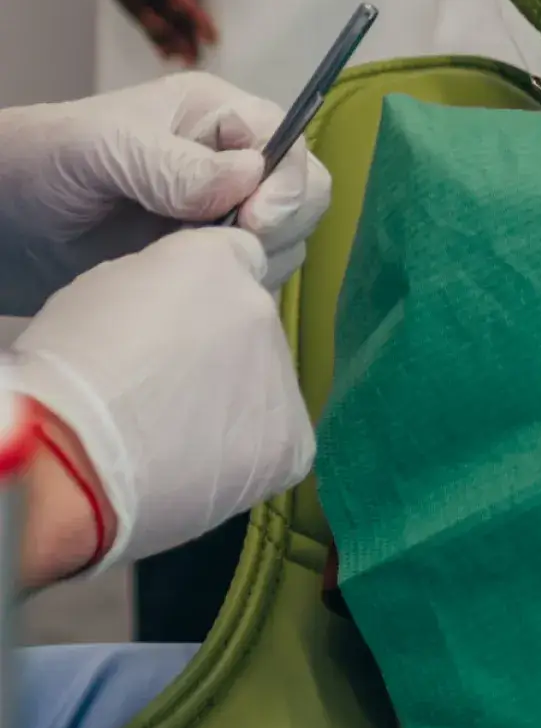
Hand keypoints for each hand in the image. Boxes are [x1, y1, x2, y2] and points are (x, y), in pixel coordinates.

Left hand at [0, 71, 332, 309]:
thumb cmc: (38, 162)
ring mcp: (221, 215)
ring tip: (195, 267)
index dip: (285, 179)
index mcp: (217, 117)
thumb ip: (173, 163)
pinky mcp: (205, 260)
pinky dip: (236, 288)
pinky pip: (253, 276)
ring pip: (287, 238)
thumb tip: (249, 176)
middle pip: (305, 189)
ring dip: (257, 258)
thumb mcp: (101, 148)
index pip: (288, 139)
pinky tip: (191, 290)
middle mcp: (231, 163)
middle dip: (283, 221)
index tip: (256, 217)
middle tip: (236, 246)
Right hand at [9, 226, 315, 569]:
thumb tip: (178, 304)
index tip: (178, 329)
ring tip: (172, 440)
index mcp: (216, 259)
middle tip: (166, 393)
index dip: (207, 297)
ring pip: (265, 388)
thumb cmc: (65, 372)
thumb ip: (163, 285)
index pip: (238, 258)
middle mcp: (262, 306)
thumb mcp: (104, 290)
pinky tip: (197, 468)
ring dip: (233, 407)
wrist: (71, 454)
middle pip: (253, 328)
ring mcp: (281, 372)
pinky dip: (245, 459)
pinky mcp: (289, 438)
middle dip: (221, 355)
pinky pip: (277, 444)